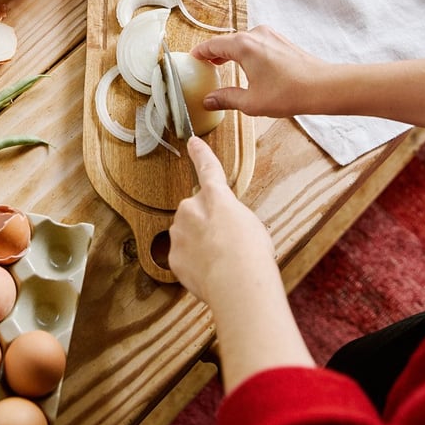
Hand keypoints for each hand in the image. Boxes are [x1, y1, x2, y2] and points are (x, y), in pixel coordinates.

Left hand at [169, 136, 315, 390]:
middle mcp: (191, 209)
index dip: (200, 154)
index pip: (208, 169)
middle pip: (195, 212)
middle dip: (205, 224)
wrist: (237, 282)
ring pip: (186, 234)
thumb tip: (223, 227)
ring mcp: (179, 232)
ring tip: (220, 262)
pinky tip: (210, 274)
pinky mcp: (173, 256)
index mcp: (216, 197)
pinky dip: (194, 265)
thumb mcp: (250, 224)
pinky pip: (183, 257)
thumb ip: (230, 217)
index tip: (192, 141)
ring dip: (199, 245)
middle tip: (225, 244)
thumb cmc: (252, 253)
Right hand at [191, 25, 330, 117]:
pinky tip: (246, 67)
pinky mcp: (281, 41)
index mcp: (243, 45)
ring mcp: (270, 35)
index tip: (191, 60)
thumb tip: (209, 100)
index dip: (199, 53)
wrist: (323, 87)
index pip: (212, 45)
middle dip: (214, 53)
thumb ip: (226, 99)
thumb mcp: (251, 102)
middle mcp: (256, 34)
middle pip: (226, 41)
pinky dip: (245, 52)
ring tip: (222, 66)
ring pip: (241, 41)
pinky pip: (255, 43)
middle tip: (204, 66)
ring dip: (230, 53)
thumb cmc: (289, 92)